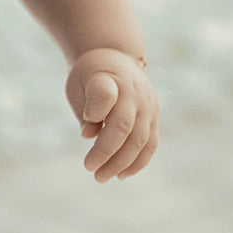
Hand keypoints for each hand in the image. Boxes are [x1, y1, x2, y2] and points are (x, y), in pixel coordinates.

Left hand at [65, 48, 158, 181]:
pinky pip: (150, 143)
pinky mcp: (154, 116)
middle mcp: (133, 92)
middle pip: (123, 126)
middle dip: (106, 152)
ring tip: (102, 176)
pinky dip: (138, 161)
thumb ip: (84, 108)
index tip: (88, 118)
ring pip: (140, 139)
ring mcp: (148, 105)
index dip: (96, 108)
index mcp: (109, 77)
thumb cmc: (90, 74)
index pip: (105, 93)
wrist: (115, 56)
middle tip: (89, 169)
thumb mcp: (78, 83)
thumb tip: (88, 135)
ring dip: (122, 162)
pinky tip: (122, 174)